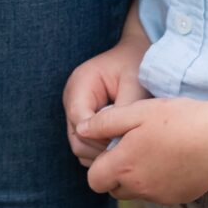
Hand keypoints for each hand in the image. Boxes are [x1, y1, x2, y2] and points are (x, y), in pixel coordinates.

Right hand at [63, 41, 149, 167]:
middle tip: (128, 149)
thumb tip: (117, 140)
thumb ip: (124, 111)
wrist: (135, 55)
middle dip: (101, 147)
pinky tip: (121, 146)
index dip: (99, 135)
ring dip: (101, 152)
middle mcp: (72, 99)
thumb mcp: (134, 84)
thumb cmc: (136, 65)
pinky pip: (86, 147)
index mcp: (80, 83)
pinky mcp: (83, 122)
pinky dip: (101, 152)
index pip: (79, 118)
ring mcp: (75, 112)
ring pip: (80, 146)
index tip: (123, 138)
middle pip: (77, 137)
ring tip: (126, 148)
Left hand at [80, 94, 207, 205]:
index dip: (97, 163)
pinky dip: (157, 180)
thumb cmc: (178, 119)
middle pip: (113, 189)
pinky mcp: (178, 198)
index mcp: (124, 166)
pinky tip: (172, 157)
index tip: (111, 144)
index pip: (94, 180)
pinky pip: (158, 193)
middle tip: (129, 145)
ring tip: (152, 148)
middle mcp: (139, 188)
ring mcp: (160, 196)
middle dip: (114, 171)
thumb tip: (81, 130)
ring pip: (136, 192)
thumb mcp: (137, 111)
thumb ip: (105, 122)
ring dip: (136, 176)